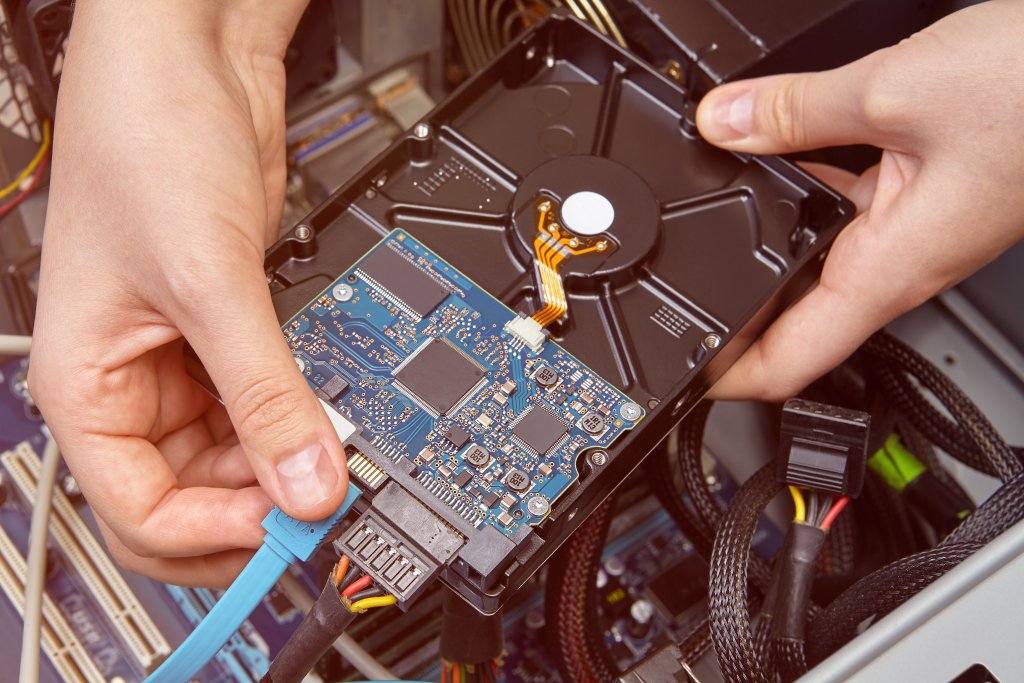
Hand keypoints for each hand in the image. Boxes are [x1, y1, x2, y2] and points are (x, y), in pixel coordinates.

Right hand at [29, 0, 347, 586]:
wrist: (188, 69)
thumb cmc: (149, 145)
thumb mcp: (210, 283)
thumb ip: (265, 392)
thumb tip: (309, 483)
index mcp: (85, 386)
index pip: (140, 510)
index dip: (215, 532)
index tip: (288, 525)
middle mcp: (130, 386)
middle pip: (187, 498)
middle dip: (252, 509)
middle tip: (322, 503)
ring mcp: (182, 364)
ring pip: (231, 461)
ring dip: (282, 469)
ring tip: (334, 460)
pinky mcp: (228, 336)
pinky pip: (261, 409)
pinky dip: (296, 425)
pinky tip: (328, 424)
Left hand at [696, 0, 1023, 400]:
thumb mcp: (892, 93)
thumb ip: (796, 112)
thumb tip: (725, 121)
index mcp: (889, 268)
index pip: (793, 360)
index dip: (732, 380)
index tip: (687, 380)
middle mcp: (900, 261)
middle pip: (798, 317)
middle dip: (736, 314)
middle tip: (677, 303)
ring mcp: (912, 228)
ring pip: (820, 258)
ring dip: (764, 250)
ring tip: (706, 234)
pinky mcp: (924, 191)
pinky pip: (847, 209)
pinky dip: (802, 194)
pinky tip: (771, 160)